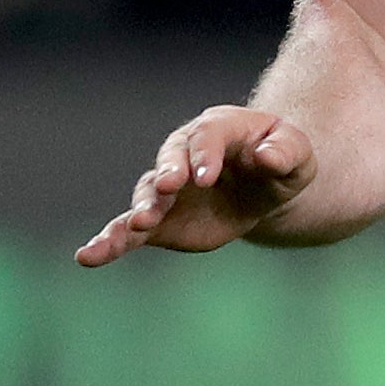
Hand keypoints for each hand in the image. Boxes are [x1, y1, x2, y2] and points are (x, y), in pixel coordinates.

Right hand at [75, 105, 315, 264]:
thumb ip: (286, 153)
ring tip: (139, 223)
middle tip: (168, 186)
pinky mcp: (159, 220)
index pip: (208, 136)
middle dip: (169, 172)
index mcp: (220, 129)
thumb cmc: (281, 161)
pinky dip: (109, 242)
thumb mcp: (297, 155)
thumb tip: (269, 157)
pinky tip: (87, 256)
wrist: (262, 185)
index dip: (205, 154)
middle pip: (171, 158)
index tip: (207, 177)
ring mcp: (167, 187)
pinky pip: (128, 229)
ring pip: (147, 194)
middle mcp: (184, 153)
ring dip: (143, 207)